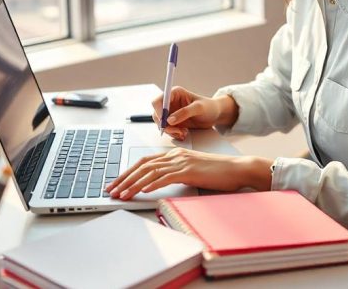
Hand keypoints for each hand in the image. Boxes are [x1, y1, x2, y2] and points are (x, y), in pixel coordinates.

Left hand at [105, 148, 272, 199]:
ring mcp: (182, 162)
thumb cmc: (216, 171)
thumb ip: (176, 173)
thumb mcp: (192, 170)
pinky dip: (151, 184)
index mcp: (175, 153)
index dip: (129, 171)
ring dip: (133, 184)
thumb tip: (159, 183)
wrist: (236, 168)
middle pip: (143, 164)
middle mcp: (175, 155)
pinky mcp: (189, 171)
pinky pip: (165, 177)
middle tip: (111, 189)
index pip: (145, 161)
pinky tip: (142, 191)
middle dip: (124, 178)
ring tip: (121, 194)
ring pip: (150, 171)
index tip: (117, 182)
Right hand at [151, 87, 237, 140]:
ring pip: (161, 124)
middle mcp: (170, 102)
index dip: (158, 111)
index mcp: (174, 93)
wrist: (215, 115)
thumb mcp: (198, 108)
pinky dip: (174, 134)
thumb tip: (169, 120)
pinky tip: (184, 134)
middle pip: (157, 114)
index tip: (164, 122)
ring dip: (170, 131)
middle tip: (176, 131)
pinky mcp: (174, 122)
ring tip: (183, 133)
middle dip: (164, 125)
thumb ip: (184, 113)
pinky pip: (168, 130)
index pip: (158, 101)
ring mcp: (171, 113)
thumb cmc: (209, 107)